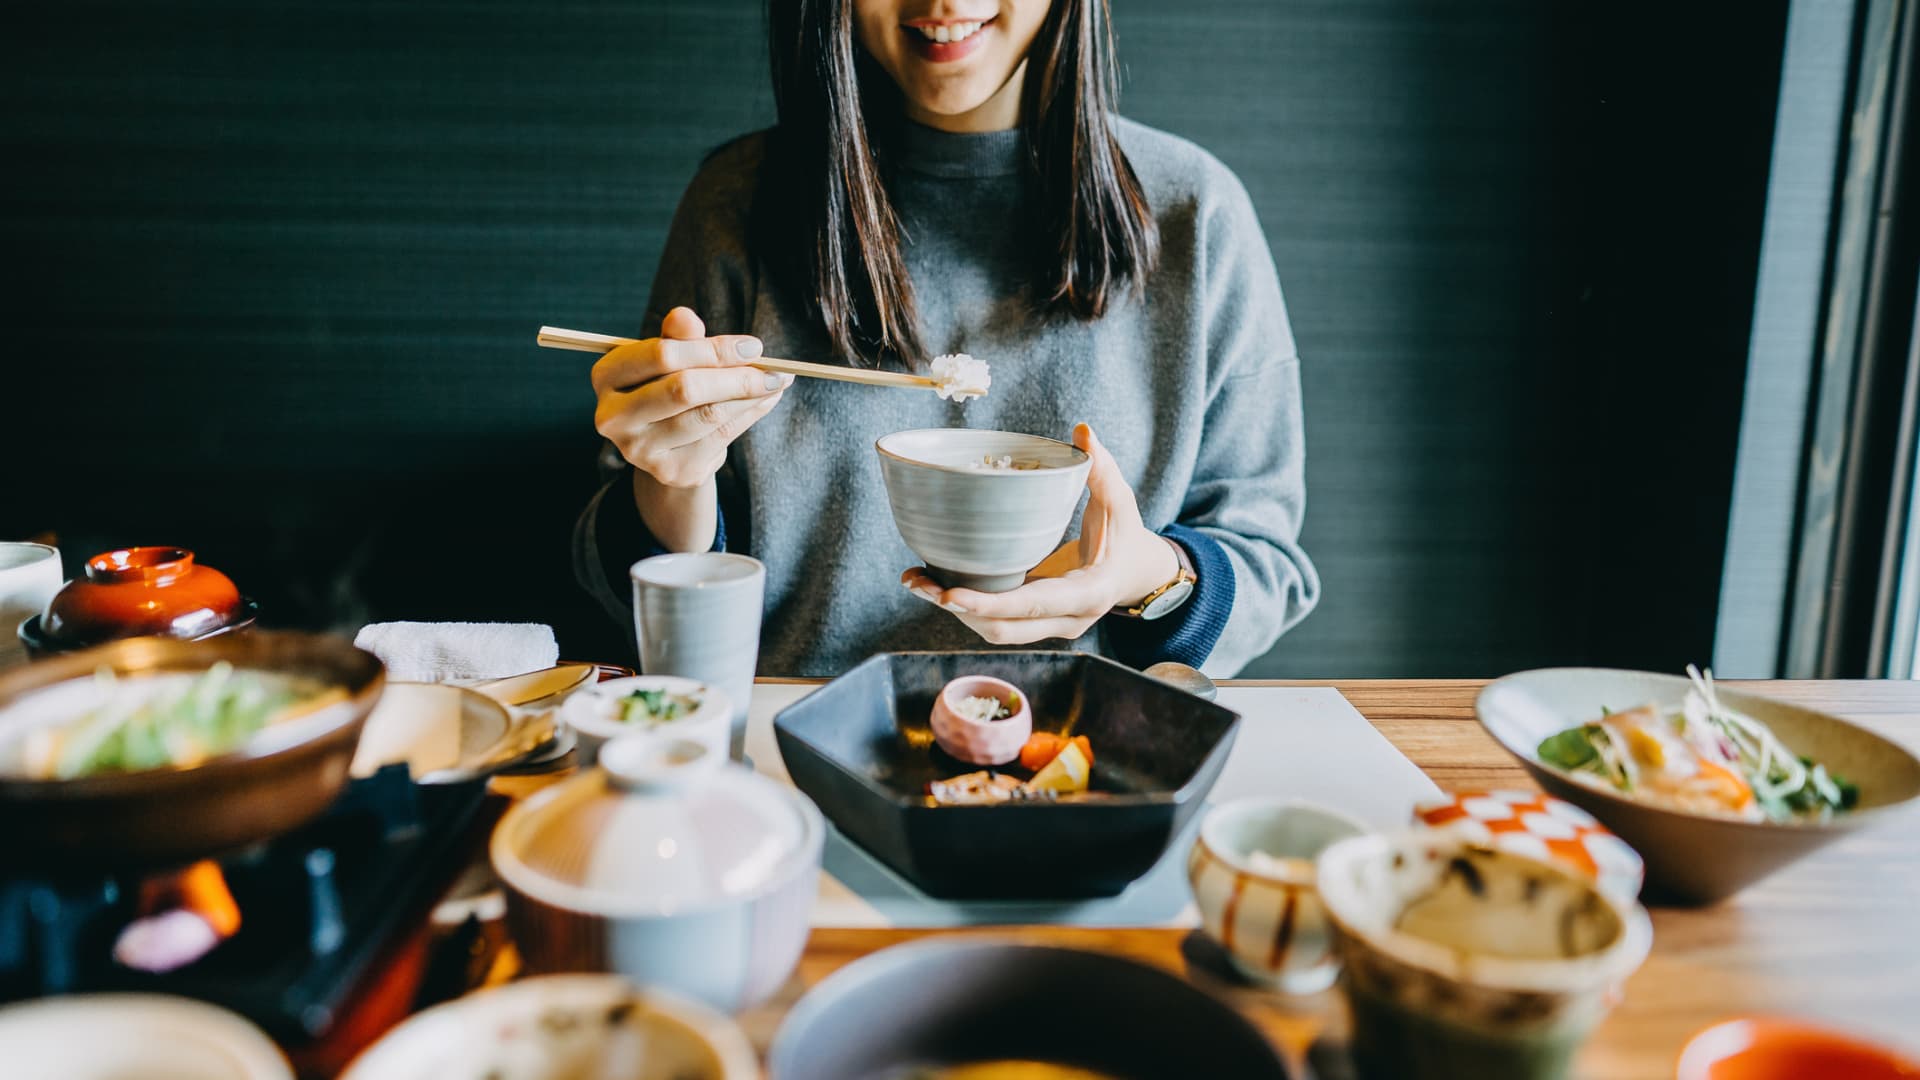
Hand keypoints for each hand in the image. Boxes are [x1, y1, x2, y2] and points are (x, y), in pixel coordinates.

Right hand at [591, 306, 790, 488]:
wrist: (666, 445)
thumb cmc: (666, 386)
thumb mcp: (667, 356)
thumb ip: (677, 336)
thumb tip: (685, 317)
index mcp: (606, 376)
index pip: (662, 355)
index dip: (712, 349)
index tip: (753, 346)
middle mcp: (614, 417)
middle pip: (685, 389)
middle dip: (736, 377)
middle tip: (774, 369)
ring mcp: (640, 450)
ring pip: (708, 415)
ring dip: (750, 397)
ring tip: (775, 382)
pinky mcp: (671, 471)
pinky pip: (721, 438)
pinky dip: (749, 415)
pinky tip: (765, 401)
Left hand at [901, 423, 1180, 644]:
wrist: (1136, 574)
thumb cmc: (1126, 535)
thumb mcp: (1120, 502)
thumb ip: (1102, 469)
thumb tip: (1082, 431)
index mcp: (1090, 593)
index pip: (1035, 605)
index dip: (991, 604)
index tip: (950, 596)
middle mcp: (1068, 620)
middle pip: (1004, 629)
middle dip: (959, 609)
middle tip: (918, 581)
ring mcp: (1050, 626)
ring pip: (994, 631)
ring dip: (954, 610)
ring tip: (916, 580)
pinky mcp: (1035, 623)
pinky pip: (996, 623)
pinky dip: (966, 607)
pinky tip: (935, 583)